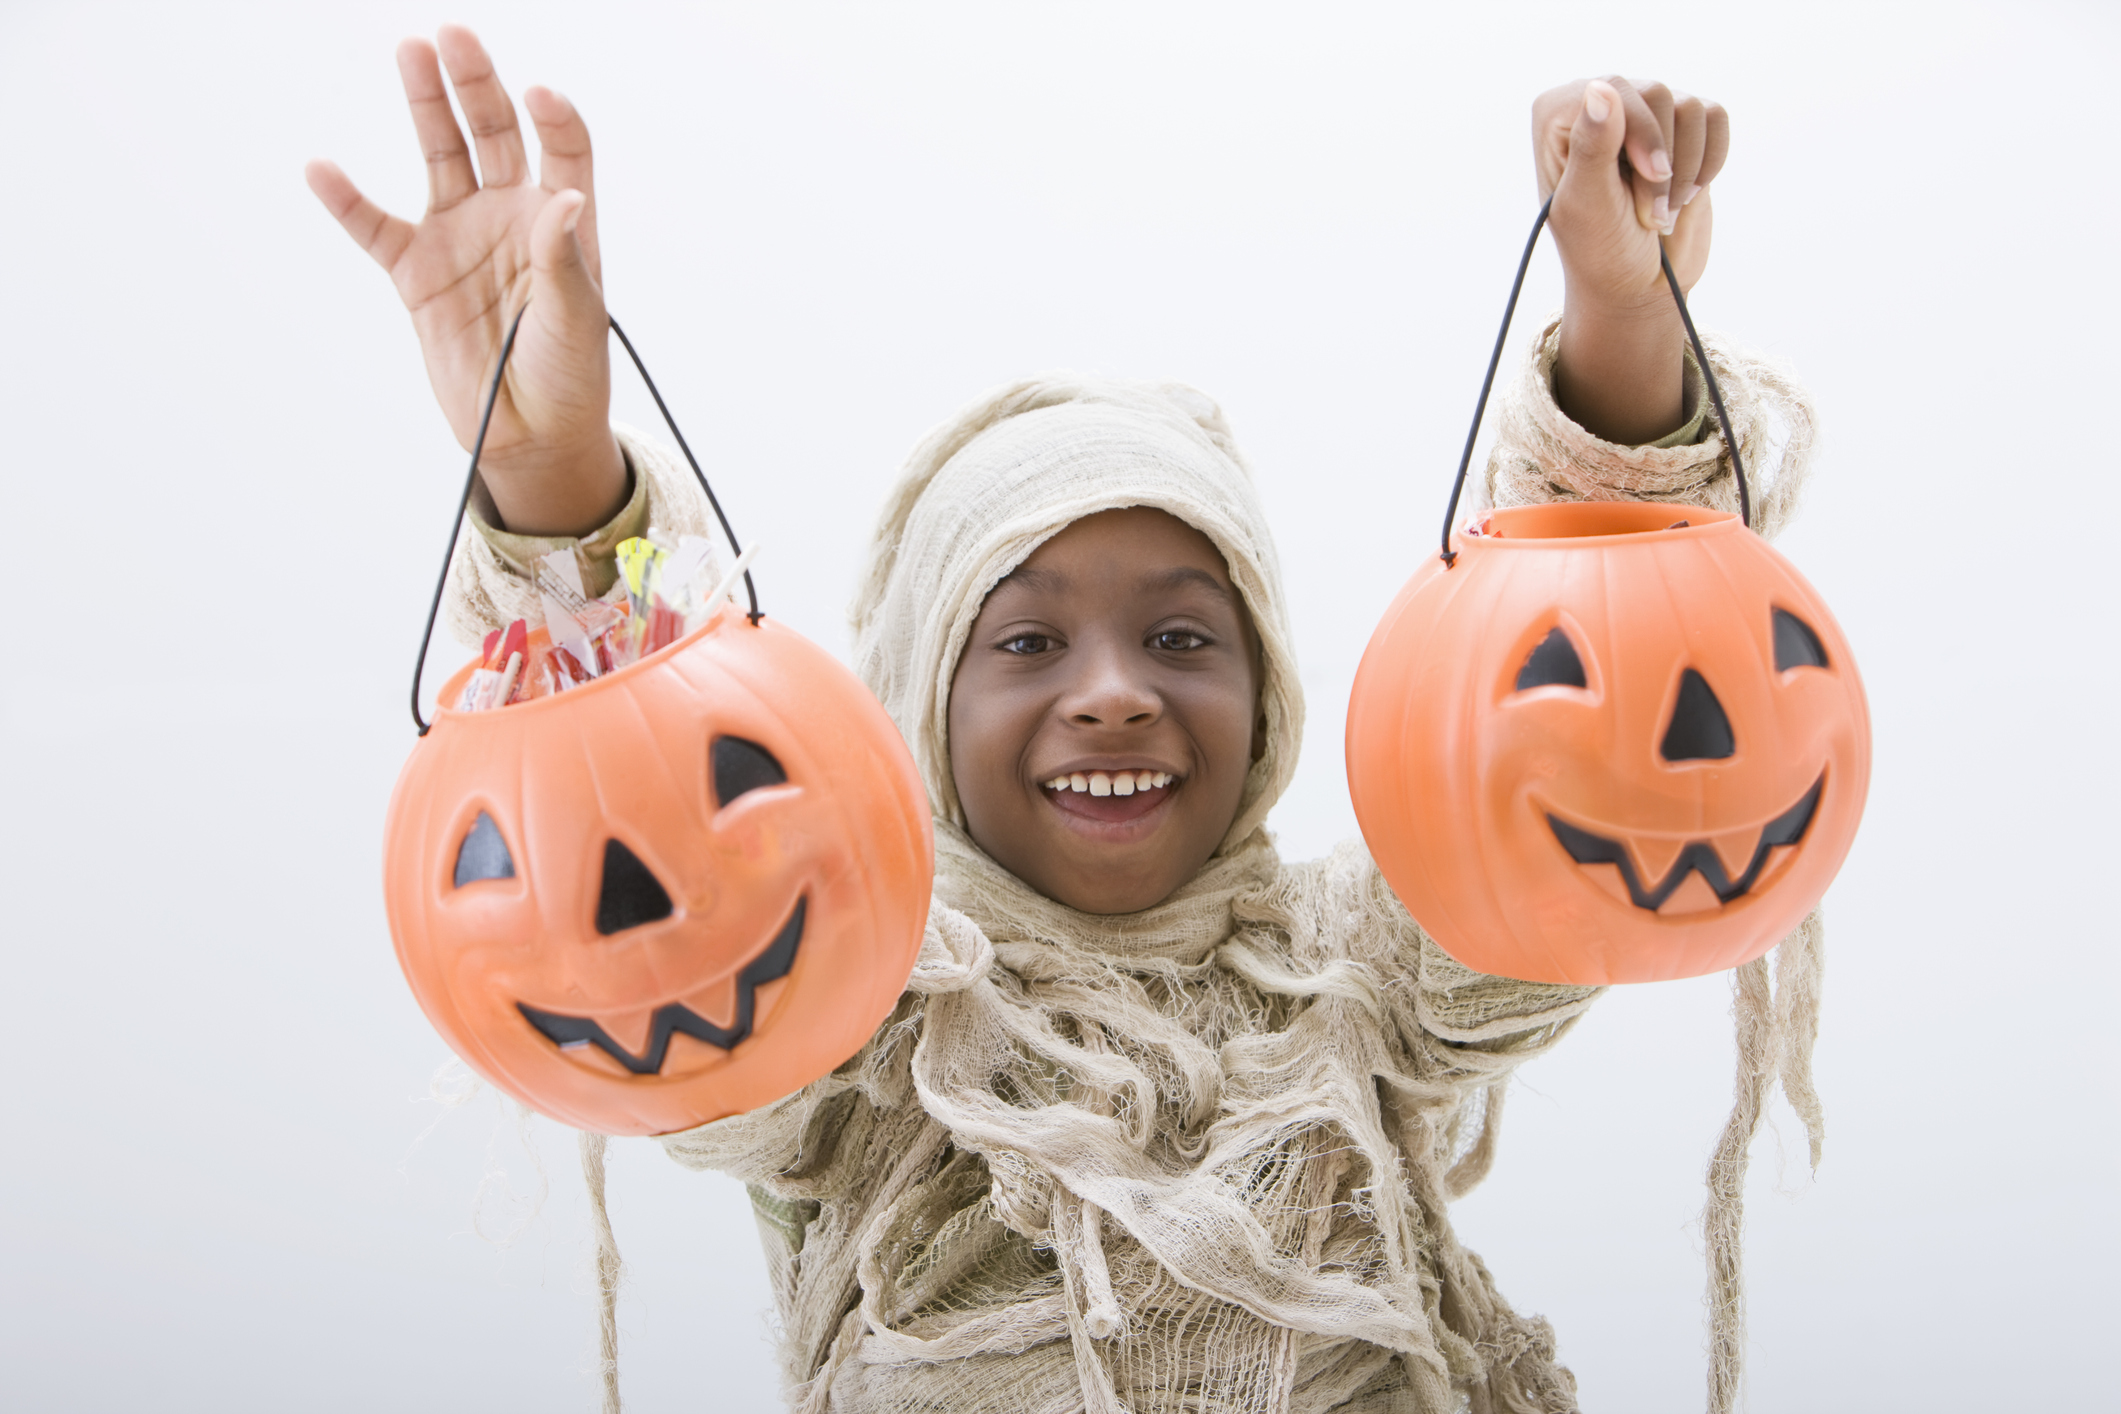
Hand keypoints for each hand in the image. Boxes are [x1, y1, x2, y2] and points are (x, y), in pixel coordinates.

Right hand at [306, 26, 626, 535]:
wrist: (529, 437)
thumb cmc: (569, 376)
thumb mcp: (578, 321)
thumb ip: (565, 258)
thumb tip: (564, 196)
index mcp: (561, 220)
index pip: (562, 147)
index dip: (553, 117)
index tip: (539, 96)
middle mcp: (510, 216)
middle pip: (493, 131)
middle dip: (476, 83)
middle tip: (454, 35)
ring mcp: (460, 237)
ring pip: (440, 155)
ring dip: (427, 105)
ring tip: (412, 52)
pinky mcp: (416, 272)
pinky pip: (374, 227)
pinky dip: (347, 200)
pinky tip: (322, 168)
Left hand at [1531, 78, 1729, 444]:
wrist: (1640, 285)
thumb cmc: (1601, 251)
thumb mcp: (1588, 205)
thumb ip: (1592, 147)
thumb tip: (1601, 87)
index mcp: (1559, 117)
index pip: (1614, 88)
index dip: (1640, 131)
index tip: (1651, 175)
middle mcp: (1601, 105)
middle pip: (1656, 94)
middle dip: (1659, 165)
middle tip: (1649, 215)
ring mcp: (1644, 114)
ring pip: (1689, 107)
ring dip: (1684, 171)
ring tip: (1661, 213)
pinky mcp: (1683, 129)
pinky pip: (1715, 118)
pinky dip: (1710, 160)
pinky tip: (1688, 194)